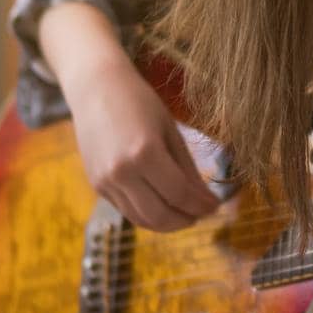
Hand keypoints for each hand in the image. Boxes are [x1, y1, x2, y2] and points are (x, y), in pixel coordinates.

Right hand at [62, 56, 221, 231]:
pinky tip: (163, 206)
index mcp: (145, 153)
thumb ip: (187, 170)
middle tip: (202, 214)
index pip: (179, 194)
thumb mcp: (171, 132)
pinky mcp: (97, 185)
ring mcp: (105, 181)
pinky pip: (127, 210)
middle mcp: (121, 172)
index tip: (215, 206)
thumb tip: (207, 201)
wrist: (96, 88)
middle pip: (160, 214)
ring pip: (141, 218)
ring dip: (167, 223)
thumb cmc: (140, 103)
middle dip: (186, 220)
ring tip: (186, 215)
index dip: (201, 205)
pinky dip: (148, 215)